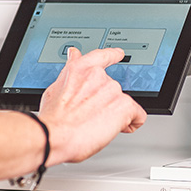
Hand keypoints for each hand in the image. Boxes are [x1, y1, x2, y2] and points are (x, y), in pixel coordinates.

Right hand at [39, 46, 146, 164]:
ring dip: (115, 114)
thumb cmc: (53, 118)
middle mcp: (98, 75)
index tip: (119, 54)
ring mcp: (113, 89)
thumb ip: (70, 69)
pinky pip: (138, 115)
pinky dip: (131, 124)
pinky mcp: (124, 105)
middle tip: (91, 117)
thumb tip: (73, 54)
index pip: (102, 56)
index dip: (113, 55)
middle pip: (112, 89)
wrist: (55, 136)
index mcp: (81, 68)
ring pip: (123, 103)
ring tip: (97, 125)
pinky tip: (116, 129)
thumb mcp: (55, 87)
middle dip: (106, 103)